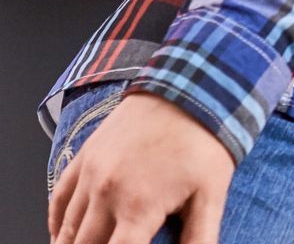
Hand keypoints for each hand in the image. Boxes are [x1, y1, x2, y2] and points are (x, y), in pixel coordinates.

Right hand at [48, 91, 233, 243]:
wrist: (190, 88)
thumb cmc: (204, 142)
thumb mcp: (211, 194)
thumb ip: (199, 237)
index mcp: (138, 208)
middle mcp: (107, 194)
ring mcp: (91, 175)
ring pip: (67, 230)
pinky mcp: (84, 157)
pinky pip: (58, 199)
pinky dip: (57, 223)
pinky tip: (62, 236)